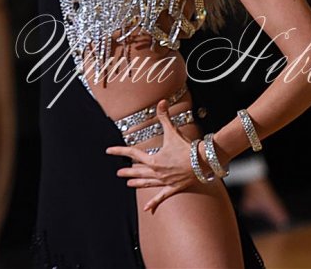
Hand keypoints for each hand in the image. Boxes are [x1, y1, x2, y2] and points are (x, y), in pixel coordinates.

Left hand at [105, 100, 203, 214]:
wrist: (202, 161)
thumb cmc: (187, 147)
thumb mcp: (174, 131)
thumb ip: (165, 117)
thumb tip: (161, 102)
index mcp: (153, 159)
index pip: (132, 153)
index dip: (119, 151)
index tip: (109, 151)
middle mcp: (156, 172)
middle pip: (138, 171)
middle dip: (128, 171)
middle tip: (118, 173)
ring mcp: (165, 181)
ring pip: (147, 183)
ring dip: (138, 183)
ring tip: (129, 184)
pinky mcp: (173, 188)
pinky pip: (162, 196)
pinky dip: (154, 202)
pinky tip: (147, 210)